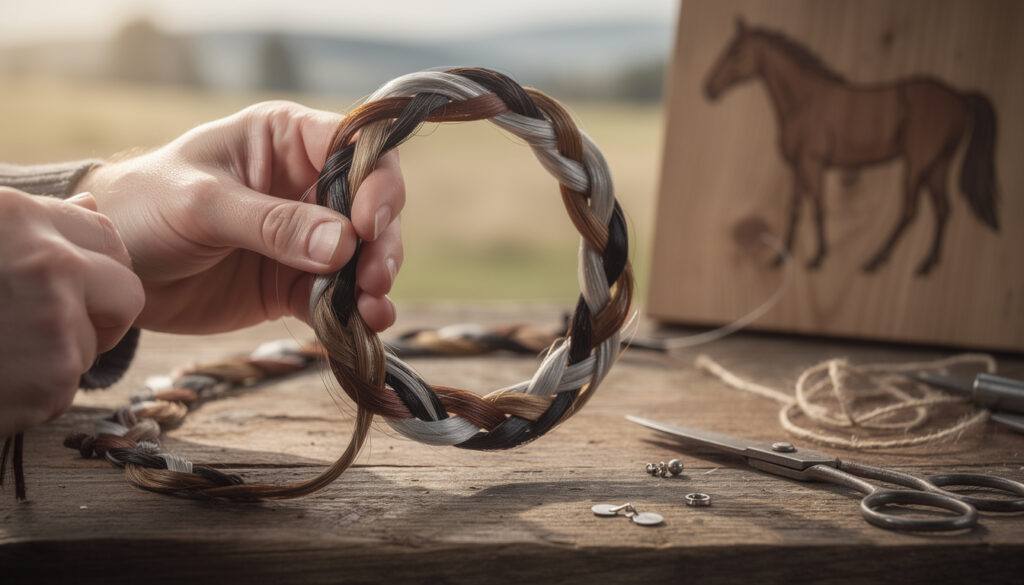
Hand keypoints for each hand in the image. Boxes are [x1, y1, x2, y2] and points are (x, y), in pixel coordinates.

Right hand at [0, 188, 143, 435]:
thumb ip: (29, 226)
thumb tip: (92, 211)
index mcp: (16, 216)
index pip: (105, 235)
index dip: (96, 266)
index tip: (73, 286)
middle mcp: (46, 262)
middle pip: (127, 291)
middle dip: (101, 315)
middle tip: (49, 329)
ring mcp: (52, 322)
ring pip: (93, 343)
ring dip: (55, 358)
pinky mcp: (51, 380)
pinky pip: (65, 388)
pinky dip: (31, 395)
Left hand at [77, 101, 404, 333]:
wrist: (111, 267)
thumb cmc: (143, 207)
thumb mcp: (202, 205)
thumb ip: (272, 223)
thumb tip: (343, 244)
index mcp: (286, 141)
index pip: (356, 148)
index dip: (375, 183)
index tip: (368, 224)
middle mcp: (306, 185)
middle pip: (372, 206)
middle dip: (382, 242)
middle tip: (374, 276)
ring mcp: (305, 237)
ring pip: (363, 254)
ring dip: (375, 279)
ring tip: (372, 307)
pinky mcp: (294, 284)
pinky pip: (337, 297)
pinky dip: (355, 313)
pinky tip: (367, 327)